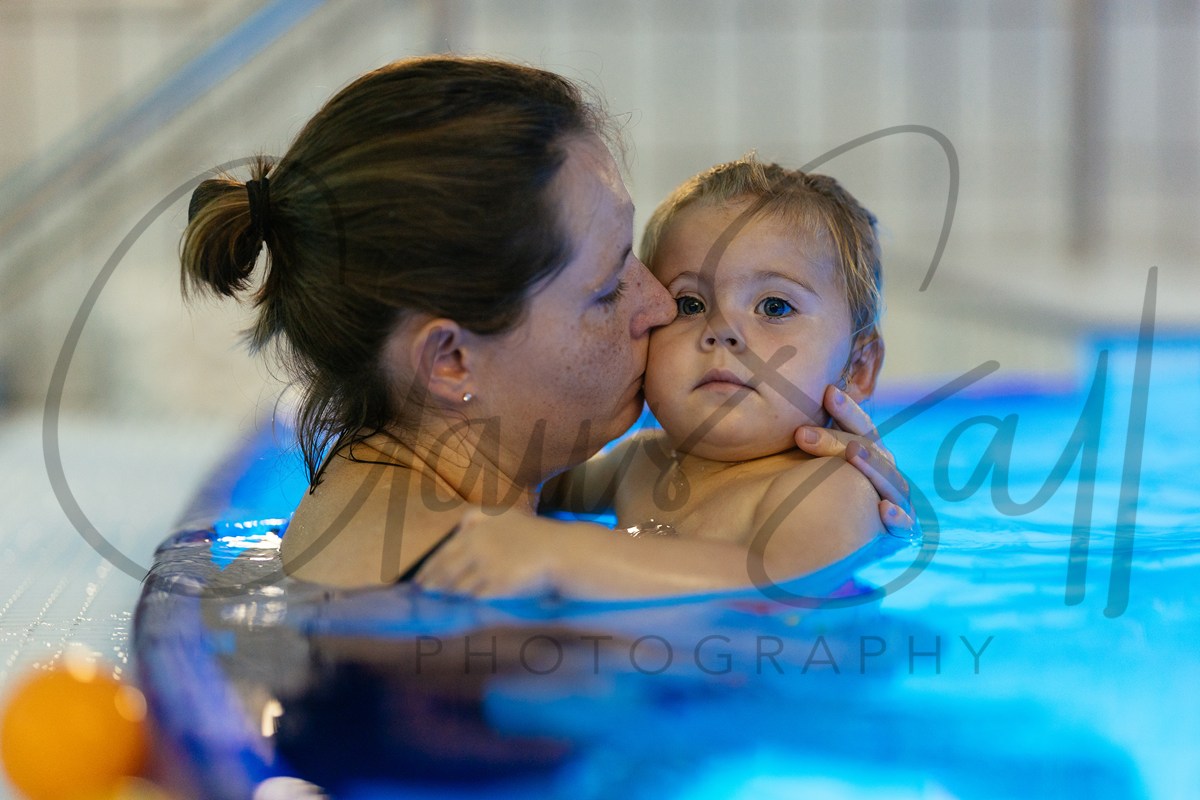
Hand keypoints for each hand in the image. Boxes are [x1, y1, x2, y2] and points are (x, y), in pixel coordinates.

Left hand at [413, 507, 561, 597]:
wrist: (562, 552)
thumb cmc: (534, 534)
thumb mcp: (505, 515)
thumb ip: (478, 517)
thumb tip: (458, 525)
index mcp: (477, 533)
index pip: (443, 553)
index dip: (429, 568)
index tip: (419, 579)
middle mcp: (478, 549)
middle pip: (446, 572)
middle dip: (432, 584)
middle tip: (422, 594)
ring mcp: (488, 568)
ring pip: (459, 587)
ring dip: (449, 595)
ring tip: (440, 601)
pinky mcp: (499, 586)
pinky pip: (477, 598)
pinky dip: (469, 602)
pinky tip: (464, 606)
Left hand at [795, 386, 917, 538]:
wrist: (803, 543)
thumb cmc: (798, 495)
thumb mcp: (798, 462)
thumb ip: (800, 437)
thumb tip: (775, 396)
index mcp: (865, 452)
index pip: (860, 427)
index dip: (846, 410)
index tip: (827, 393)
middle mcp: (882, 473)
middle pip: (869, 449)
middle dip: (838, 439)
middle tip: (804, 434)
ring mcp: (893, 499)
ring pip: (888, 480)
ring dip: (872, 465)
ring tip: (853, 454)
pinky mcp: (898, 531)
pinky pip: (903, 525)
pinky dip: (898, 517)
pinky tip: (883, 509)